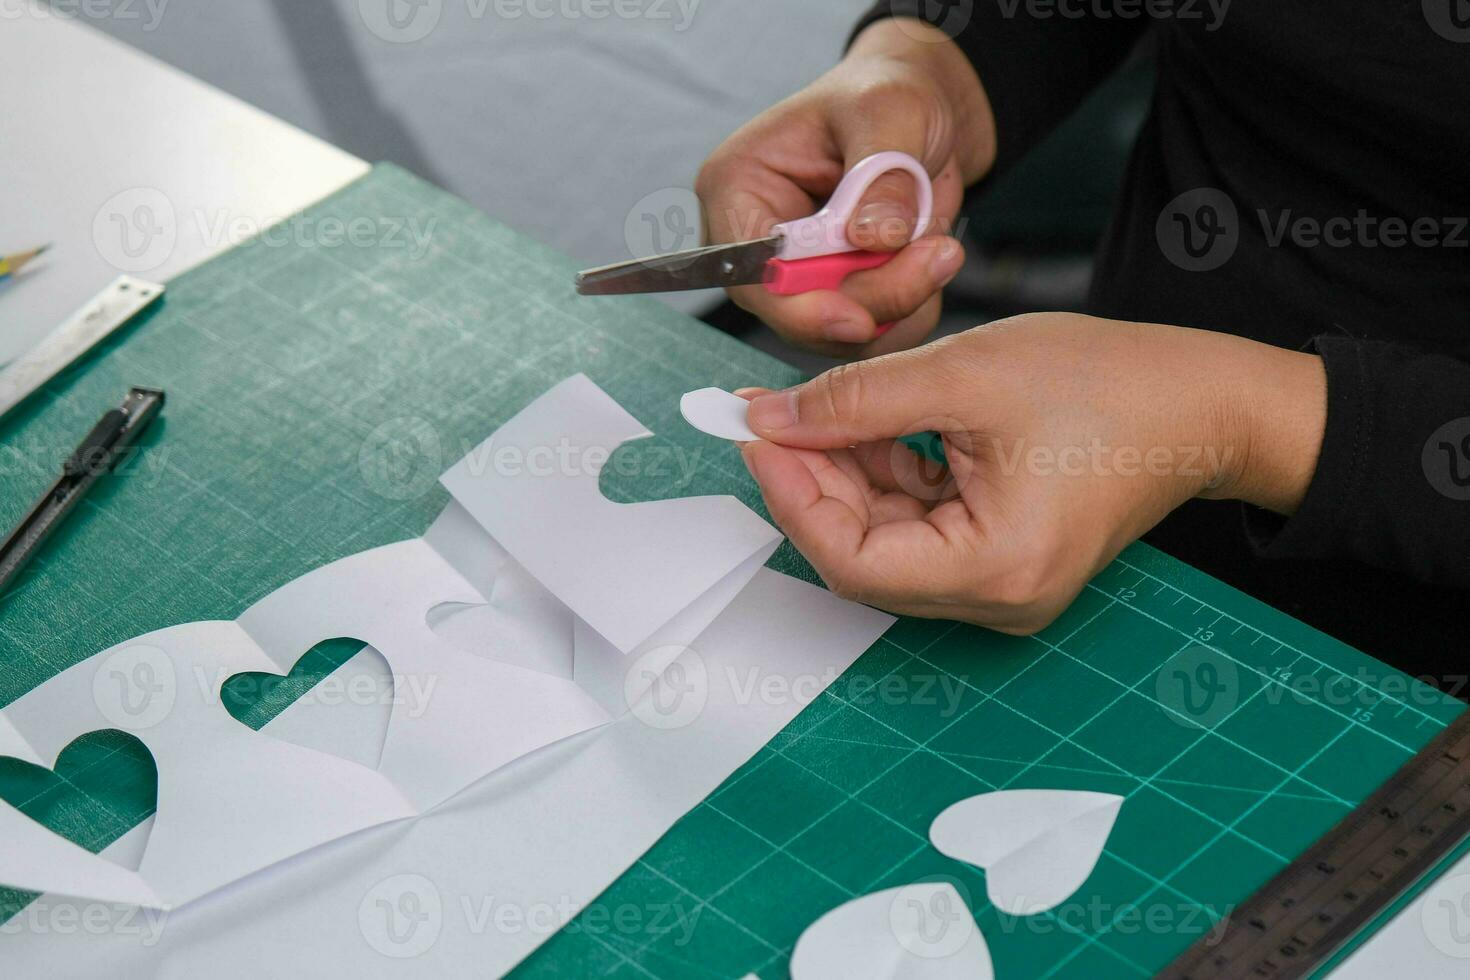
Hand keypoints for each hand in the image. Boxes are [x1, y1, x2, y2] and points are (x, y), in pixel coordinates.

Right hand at [695, 18, 993, 357]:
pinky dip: (912, 308)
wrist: (926, 111)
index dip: (800, 308)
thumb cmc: (889, 94)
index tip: (858, 319)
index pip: (751, 275)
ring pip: (841, 330)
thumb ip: (881, 176)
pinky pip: (873, 332)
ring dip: (900, 300)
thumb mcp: (891, 113)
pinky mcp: (837, 293)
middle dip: (873, 297)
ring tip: (939, 244)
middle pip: (798, 314)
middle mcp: (758, 241)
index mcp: (739, 188)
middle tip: (938, 255)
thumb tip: (871, 238)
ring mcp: (798, 274)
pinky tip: (930, 257)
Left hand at [737, 313, 1327, 632]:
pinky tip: (871, 424)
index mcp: (996, 571)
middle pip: (863, 554)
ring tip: (825, 407)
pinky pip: (918, 526)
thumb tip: (769, 419)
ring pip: (885, 539)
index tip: (756, 434)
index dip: (792, 497)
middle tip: (774, 411)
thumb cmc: (1109, 386)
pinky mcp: (1000, 558)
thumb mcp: (965, 375)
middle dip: (813, 480)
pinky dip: (885, 476)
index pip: (851, 562)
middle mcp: (997, 599)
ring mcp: (999, 585)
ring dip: (845, 475)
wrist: (1199, 402)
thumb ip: (855, 400)